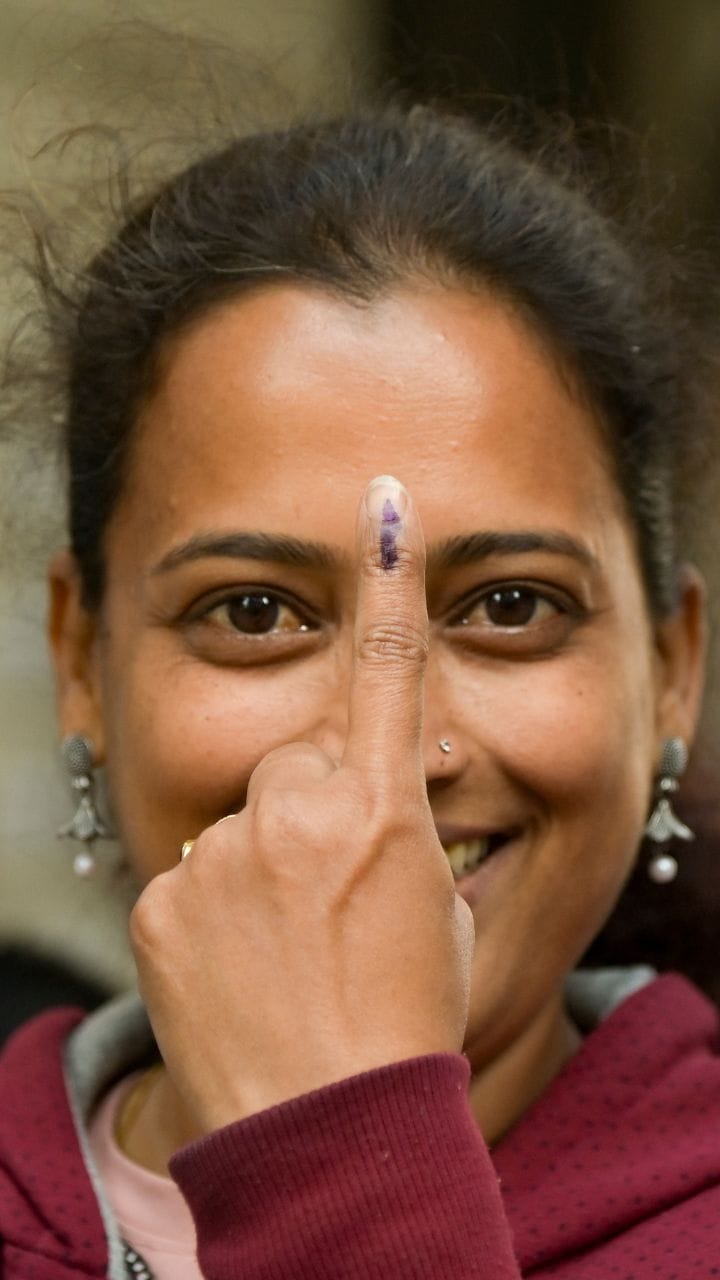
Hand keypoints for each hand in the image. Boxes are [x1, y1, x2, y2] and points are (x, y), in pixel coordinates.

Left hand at [131, 476, 474, 1132]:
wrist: (330, 1127)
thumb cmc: (404, 1022)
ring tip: (287, 951)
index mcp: (382, 810)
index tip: (384, 506)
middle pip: (299, 765)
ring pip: (244, 825)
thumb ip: (398, 833)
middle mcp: (296, 813)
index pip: (389, 672)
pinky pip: (191, 880)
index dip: (390, 584)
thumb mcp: (435, 912)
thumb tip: (377, 798)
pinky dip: (214, 914)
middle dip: (316, 809)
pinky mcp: (160, 901)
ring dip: (264, 868)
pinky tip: (241, 971)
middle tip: (332, 897)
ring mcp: (220, 856)